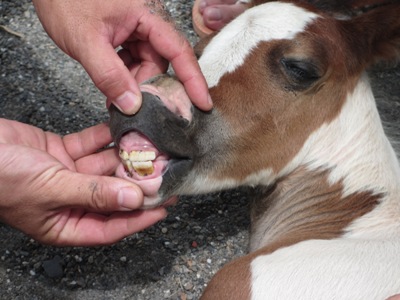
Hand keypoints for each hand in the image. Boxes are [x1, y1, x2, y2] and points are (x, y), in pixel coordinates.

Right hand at [0, 119, 165, 245]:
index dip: (139, 218)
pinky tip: (126, 129)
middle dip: (138, 184)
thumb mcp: (50, 189)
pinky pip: (91, 145)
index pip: (111, 227)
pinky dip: (106, 138)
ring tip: (153, 148)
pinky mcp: (63, 152)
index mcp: (64, 224)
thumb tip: (134, 199)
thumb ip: (93, 194)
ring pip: (104, 168)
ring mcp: (67, 175)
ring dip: (126, 158)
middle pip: (112, 195)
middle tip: (165, 173)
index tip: (165, 206)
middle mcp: (70, 201)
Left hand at [32, 0, 211, 113]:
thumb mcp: (85, 40)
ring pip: (147, 64)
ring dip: (134, 84)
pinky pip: (134, 60)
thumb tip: (132, 105)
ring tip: (116, 100)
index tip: (203, 104)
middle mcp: (149, 20)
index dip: (193, 80)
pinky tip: (112, 86)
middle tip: (134, 110)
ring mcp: (138, 27)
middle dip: (149, 87)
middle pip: (161, 62)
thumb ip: (109, 75)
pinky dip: (125, 76)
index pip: (178, 51)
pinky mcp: (127, 33)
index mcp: (148, 14)